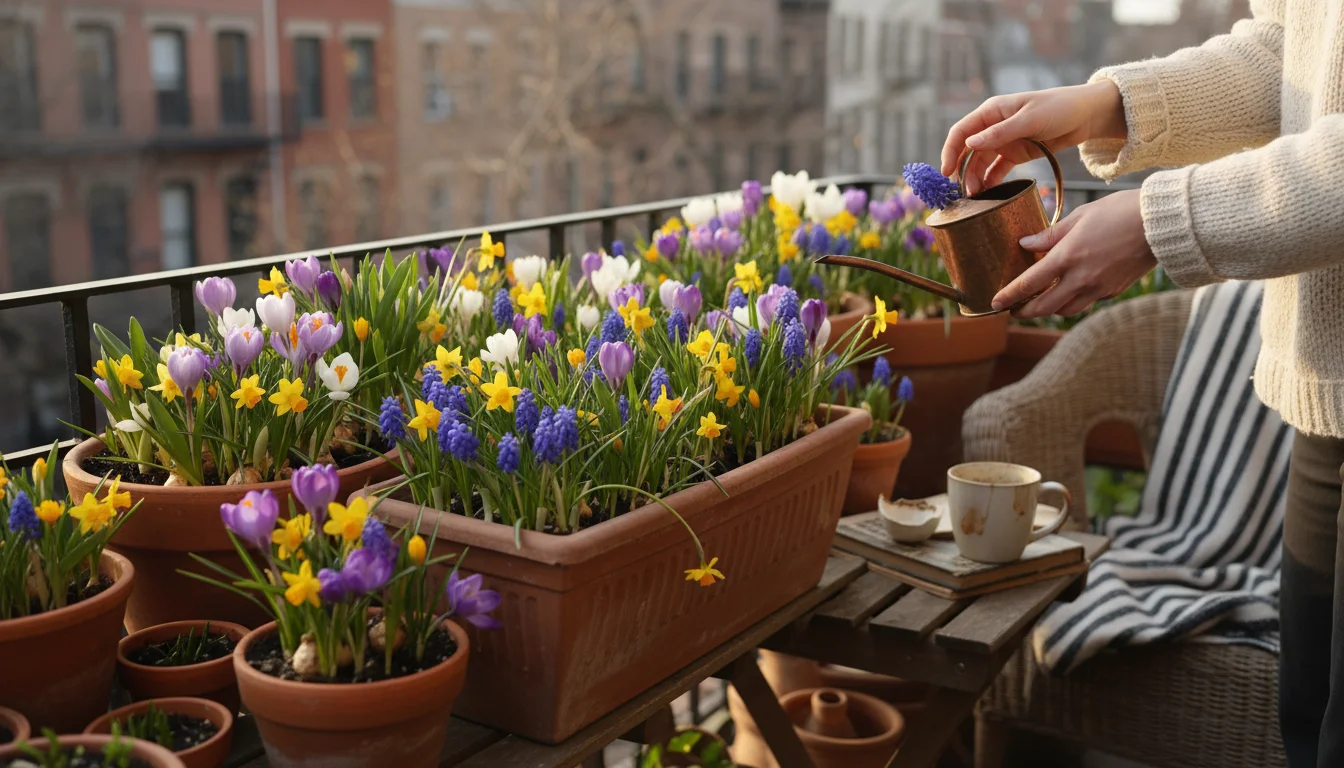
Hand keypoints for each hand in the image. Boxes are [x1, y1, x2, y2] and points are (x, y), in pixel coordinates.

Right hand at [941, 82, 1126, 193]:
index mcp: (992, 111)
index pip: (961, 132)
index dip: (949, 151)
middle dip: (961, 171)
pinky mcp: (1015, 154)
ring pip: (980, 163)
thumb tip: (969, 144)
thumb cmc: (1058, 108)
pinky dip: (990, 181)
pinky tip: (987, 194)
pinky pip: (996, 170)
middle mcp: (992, 127)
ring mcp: (1003, 141)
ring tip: (975, 198)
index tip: (946, 173)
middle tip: (961, 193)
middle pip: (967, 151)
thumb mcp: (1029, 119)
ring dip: (974, 179)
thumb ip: (1000, 132)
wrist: (1086, 115)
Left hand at [992, 189, 1155, 317]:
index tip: (995, 303)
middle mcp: (1080, 278)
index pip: (1029, 284)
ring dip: (1050, 309)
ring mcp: (1099, 288)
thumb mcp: (1080, 216)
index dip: (1009, 296)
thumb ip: (1050, 234)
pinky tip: (1070, 291)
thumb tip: (1026, 244)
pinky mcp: (1114, 291)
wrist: (1160, 224)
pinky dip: (1074, 301)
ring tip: (1040, 302)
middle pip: (1044, 307)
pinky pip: (1087, 303)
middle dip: (1025, 311)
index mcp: (1067, 257)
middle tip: (1014, 310)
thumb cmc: (1120, 212)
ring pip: (1066, 310)